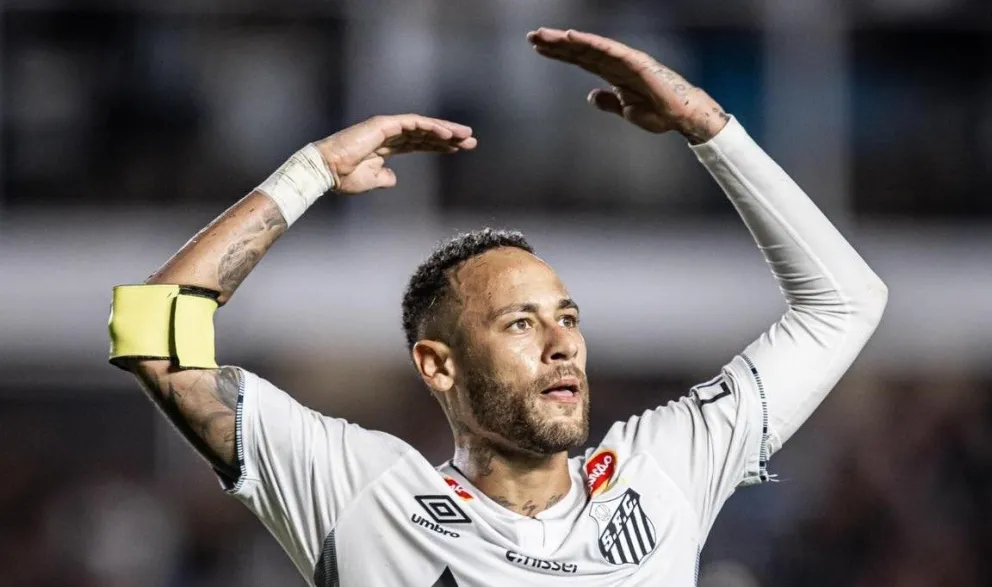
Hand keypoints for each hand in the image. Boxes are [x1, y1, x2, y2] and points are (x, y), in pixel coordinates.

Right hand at [315, 114, 476, 193]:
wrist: (328, 171)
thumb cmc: (345, 177)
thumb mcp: (371, 181)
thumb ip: (384, 178)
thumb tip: (394, 178)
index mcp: (387, 147)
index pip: (419, 143)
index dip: (439, 145)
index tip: (458, 149)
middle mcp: (390, 134)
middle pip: (426, 133)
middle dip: (449, 137)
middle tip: (470, 141)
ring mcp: (388, 127)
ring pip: (424, 125)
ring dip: (446, 130)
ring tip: (465, 136)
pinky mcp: (384, 124)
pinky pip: (414, 123)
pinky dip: (431, 127)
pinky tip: (447, 134)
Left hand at [527, 28, 728, 142]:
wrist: (682, 115)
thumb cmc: (658, 112)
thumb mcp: (626, 110)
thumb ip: (608, 102)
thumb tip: (591, 96)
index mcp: (612, 72)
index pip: (580, 59)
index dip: (559, 52)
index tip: (538, 48)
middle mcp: (616, 62)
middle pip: (580, 50)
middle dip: (556, 43)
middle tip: (531, 36)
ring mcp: (626, 60)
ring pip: (590, 46)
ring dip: (566, 40)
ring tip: (543, 36)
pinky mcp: (636, 62)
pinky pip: (609, 50)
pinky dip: (590, 42)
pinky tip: (572, 37)